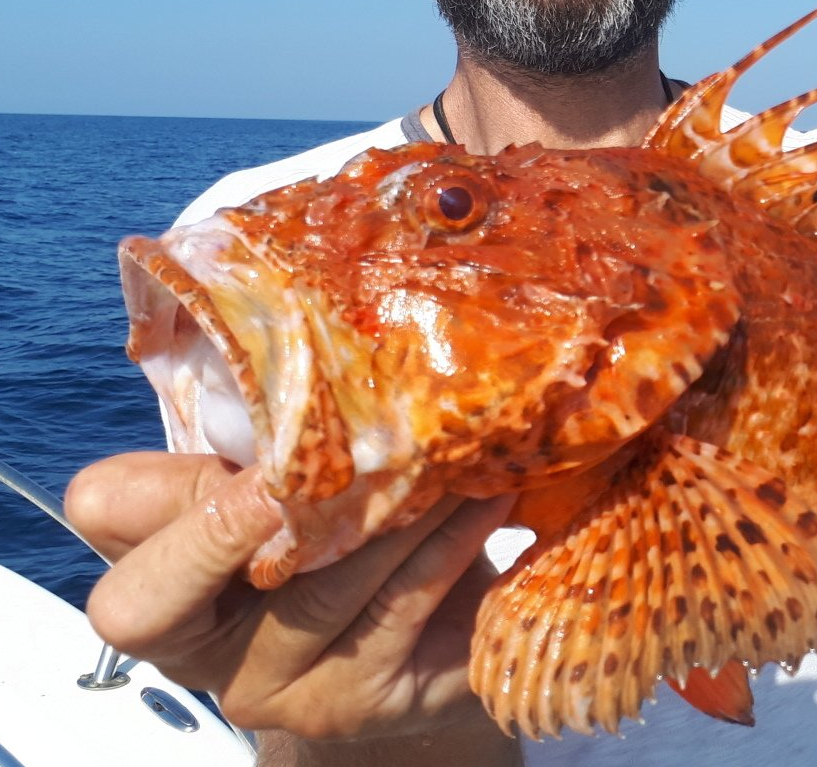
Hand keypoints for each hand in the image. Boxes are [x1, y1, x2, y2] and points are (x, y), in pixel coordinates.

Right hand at [66, 452, 519, 761]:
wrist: (424, 637)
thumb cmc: (344, 534)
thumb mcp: (294, 485)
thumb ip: (265, 440)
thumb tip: (291, 339)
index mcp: (158, 577)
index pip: (102, 514)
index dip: (165, 481)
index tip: (259, 450)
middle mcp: (196, 651)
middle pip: (144, 606)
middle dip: (223, 525)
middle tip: (310, 465)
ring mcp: (275, 691)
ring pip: (313, 589)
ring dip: (391, 507)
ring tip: (449, 447)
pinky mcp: (359, 705)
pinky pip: (400, 609)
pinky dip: (449, 541)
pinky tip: (486, 497)